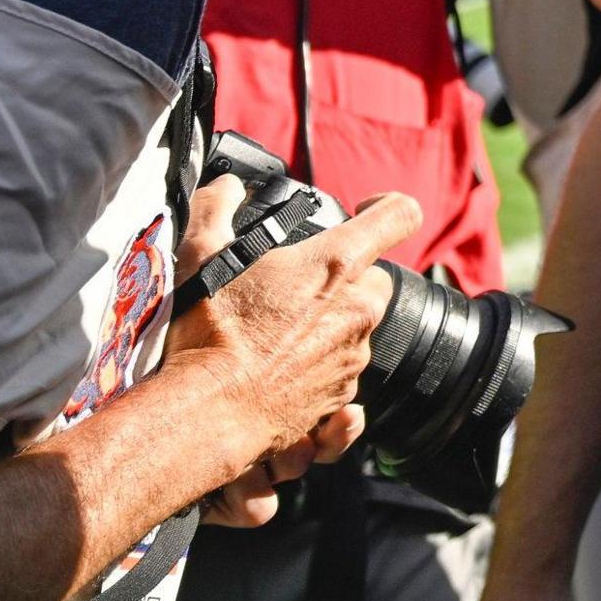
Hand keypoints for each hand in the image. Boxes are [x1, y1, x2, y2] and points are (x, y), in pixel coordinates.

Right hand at [162, 187, 417, 523]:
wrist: (206, 414)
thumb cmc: (208, 334)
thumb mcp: (202, 255)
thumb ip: (216, 208)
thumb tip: (227, 187)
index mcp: (336, 266)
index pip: (398, 216)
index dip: (386, 206)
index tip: (366, 211)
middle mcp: (358, 310)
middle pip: (373, 279)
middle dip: (342, 281)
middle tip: (293, 289)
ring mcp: (354, 357)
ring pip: (356, 330)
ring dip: (326, 329)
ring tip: (273, 337)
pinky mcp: (341, 398)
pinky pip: (345, 379)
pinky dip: (322, 378)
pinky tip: (291, 379)